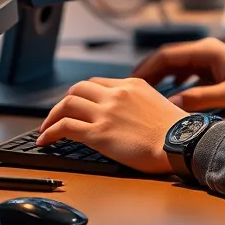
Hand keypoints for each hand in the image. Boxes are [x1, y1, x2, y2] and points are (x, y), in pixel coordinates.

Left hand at [37, 78, 184, 173]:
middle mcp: (117, 94)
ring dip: (52, 117)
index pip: (97, 82)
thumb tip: (125, 114)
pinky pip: (64, 127)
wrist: (179, 142)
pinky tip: (45, 140)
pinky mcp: (98, 133)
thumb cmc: (173, 130)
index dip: (82, 95)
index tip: (76, 107)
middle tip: (58, 117)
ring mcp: (106, 112)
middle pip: (78, 88)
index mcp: (132, 84)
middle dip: (64, 103)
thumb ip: (136, 102)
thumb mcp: (156, 102)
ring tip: (46, 129)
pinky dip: (49, 132)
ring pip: (67, 104)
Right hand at [132, 37, 224, 112]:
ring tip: (140, 96)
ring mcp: (209, 58)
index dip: (145, 69)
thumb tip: (170, 105)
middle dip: (147, 73)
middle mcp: (206, 50)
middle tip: (127, 92)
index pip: (166, 55)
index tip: (128, 84)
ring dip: (158, 77)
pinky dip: (171, 81)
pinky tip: (164, 96)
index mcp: (207, 51)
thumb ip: (199, 99)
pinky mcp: (213, 68)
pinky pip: (185, 72)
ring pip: (175, 65)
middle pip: (167, 58)